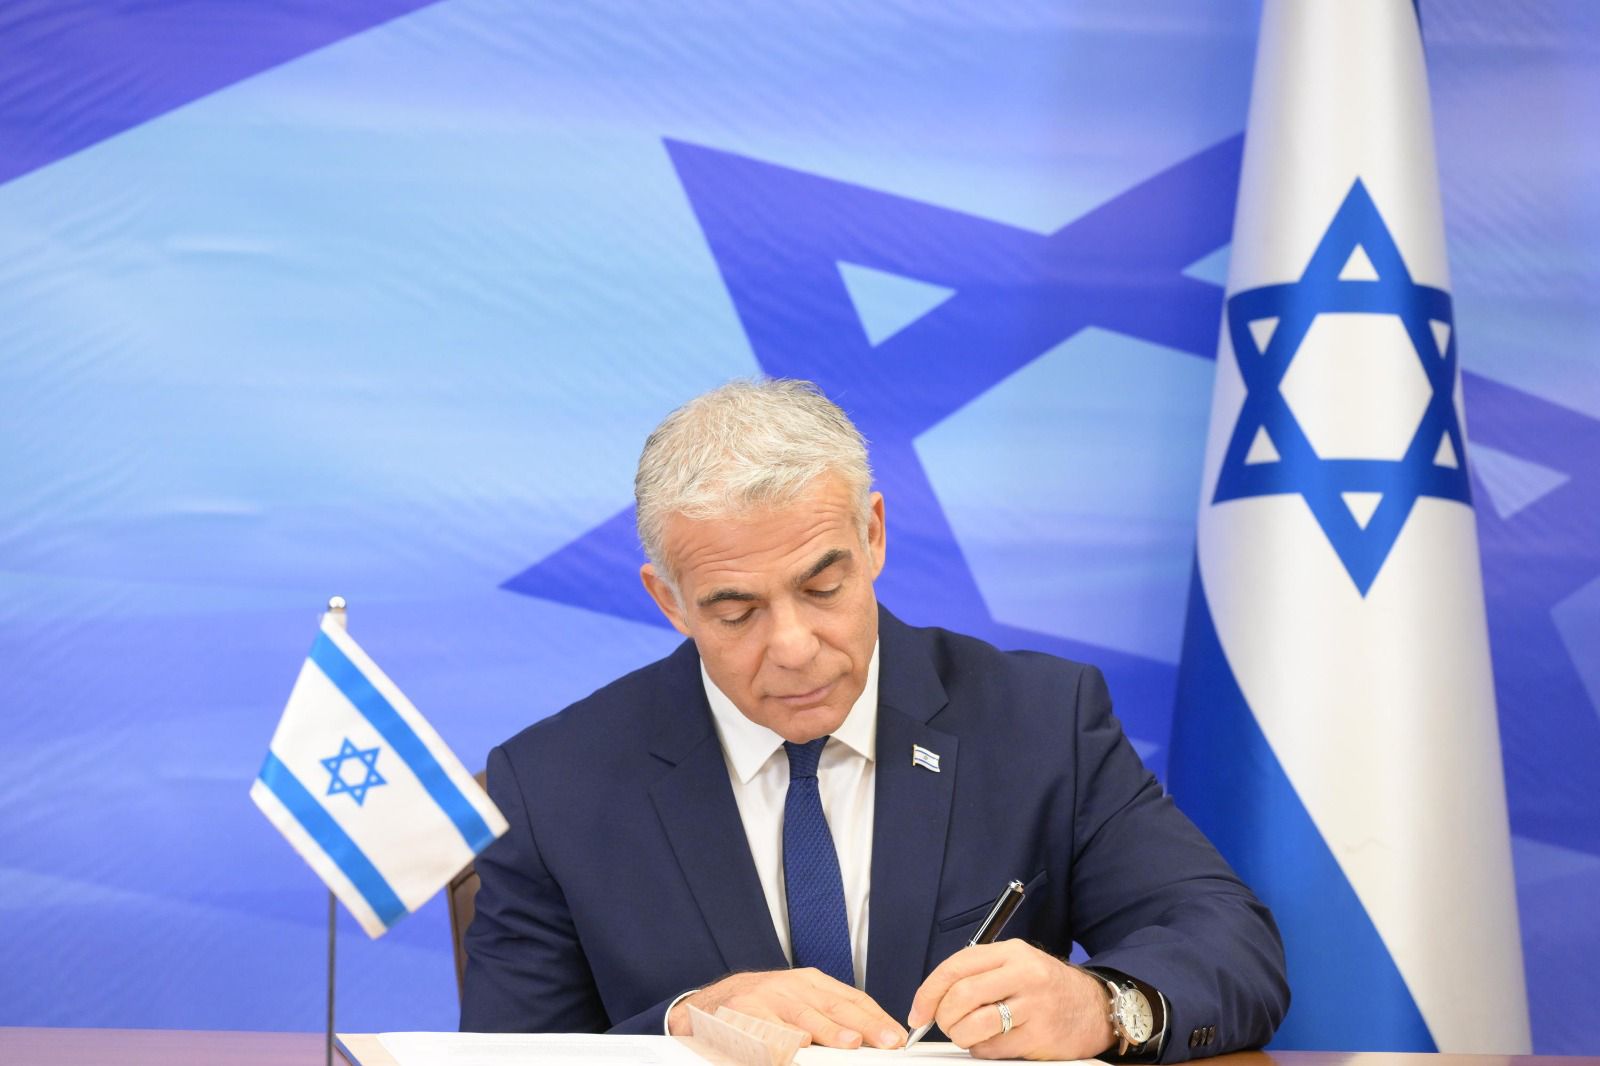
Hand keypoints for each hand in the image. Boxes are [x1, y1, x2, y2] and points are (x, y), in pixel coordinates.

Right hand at [667, 968, 907, 1049]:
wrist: (708, 1004)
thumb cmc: (759, 1006)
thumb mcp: (797, 1002)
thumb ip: (827, 1015)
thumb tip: (868, 1037)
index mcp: (808, 982)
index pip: (850, 998)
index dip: (876, 1017)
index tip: (897, 1036)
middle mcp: (789, 987)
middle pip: (832, 1006)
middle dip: (863, 1024)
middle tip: (885, 1040)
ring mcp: (766, 1000)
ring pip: (803, 1017)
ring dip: (828, 1031)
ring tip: (849, 1043)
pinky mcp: (743, 1016)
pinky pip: (768, 1031)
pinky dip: (784, 1041)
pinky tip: (797, 1049)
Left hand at [907, 941, 1114, 1059]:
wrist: (1095, 1007)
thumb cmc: (1046, 987)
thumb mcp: (1016, 964)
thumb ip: (978, 974)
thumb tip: (932, 999)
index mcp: (1011, 952)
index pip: (956, 967)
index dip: (928, 991)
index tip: (918, 1011)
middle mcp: (1023, 974)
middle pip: (961, 996)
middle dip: (943, 1017)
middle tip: (944, 1025)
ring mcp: (1033, 1006)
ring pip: (974, 1025)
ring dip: (960, 1036)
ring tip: (966, 1035)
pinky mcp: (1040, 1036)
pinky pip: (993, 1049)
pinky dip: (982, 1050)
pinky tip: (992, 1043)